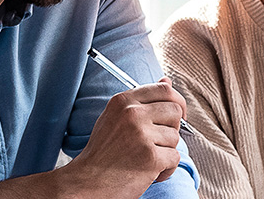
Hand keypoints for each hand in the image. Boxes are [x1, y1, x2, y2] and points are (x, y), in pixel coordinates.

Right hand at [64, 77, 187, 196]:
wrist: (87, 182)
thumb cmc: (103, 153)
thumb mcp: (116, 118)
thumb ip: (141, 100)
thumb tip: (168, 81)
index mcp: (124, 101)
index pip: (164, 89)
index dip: (176, 102)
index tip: (175, 115)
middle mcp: (132, 114)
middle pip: (175, 111)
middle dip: (172, 129)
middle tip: (158, 142)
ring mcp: (141, 135)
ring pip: (175, 137)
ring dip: (165, 152)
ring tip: (145, 160)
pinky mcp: (150, 157)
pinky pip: (175, 158)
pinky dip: (165, 169)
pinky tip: (148, 172)